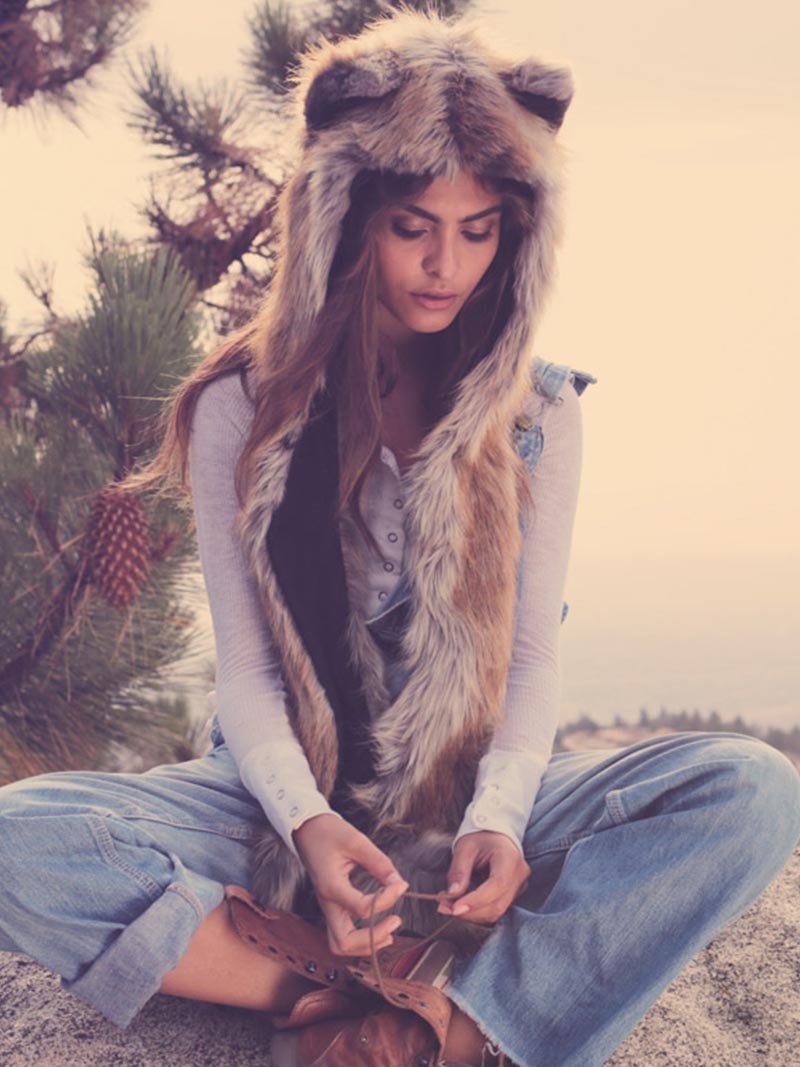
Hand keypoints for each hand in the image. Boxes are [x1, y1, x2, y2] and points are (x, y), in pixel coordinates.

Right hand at [292, 813, 408, 957]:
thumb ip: (379, 863)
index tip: (400, 885)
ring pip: (341, 945)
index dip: (386, 901)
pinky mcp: (332, 906)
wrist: (307, 829)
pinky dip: (361, 940)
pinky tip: (378, 928)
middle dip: (373, 939)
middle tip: (395, 920)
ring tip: (389, 930)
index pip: (362, 909)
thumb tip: (399, 884)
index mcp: (331, 887)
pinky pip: (343, 935)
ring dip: (366, 945)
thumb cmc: (328, 833)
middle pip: (345, 942)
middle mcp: (327, 903)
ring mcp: (328, 907)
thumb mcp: (356, 841)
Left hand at [436, 830, 530, 924]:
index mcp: (510, 857)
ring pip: (496, 911)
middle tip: (444, 907)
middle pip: (497, 904)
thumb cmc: (480, 837)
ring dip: (471, 914)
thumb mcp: (465, 847)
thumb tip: (453, 895)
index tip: (454, 908)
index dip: (476, 900)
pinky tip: (461, 904)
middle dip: (469, 911)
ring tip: (449, 905)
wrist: (494, 835)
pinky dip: (476, 911)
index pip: (497, 885)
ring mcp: (519, 886)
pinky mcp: (513, 895)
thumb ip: (459, 871)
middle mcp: (519, 874)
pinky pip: (495, 910)